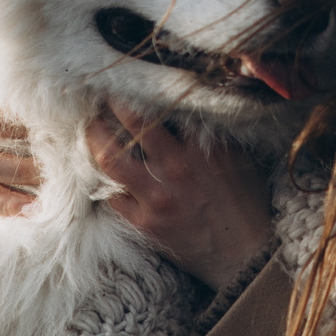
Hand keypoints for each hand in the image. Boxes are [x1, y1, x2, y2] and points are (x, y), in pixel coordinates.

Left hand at [86, 103, 272, 286]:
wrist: (245, 256)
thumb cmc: (245, 204)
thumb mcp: (239, 157)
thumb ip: (213, 131)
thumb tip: (189, 104)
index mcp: (205, 145)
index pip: (164, 103)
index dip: (142, 87)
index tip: (128, 79)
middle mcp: (179, 166)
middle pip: (131, 120)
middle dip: (110, 101)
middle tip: (99, 94)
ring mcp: (159, 196)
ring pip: (109, 157)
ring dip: (94, 138)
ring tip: (90, 129)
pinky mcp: (146, 222)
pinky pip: (112, 195)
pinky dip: (106, 181)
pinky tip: (104, 173)